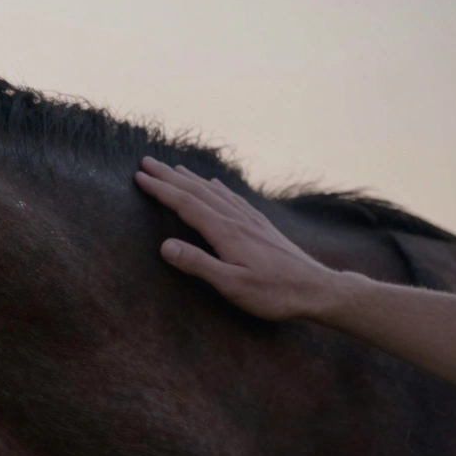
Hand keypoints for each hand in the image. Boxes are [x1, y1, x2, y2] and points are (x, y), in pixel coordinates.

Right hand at [134, 157, 341, 320]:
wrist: (317, 289)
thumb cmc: (273, 293)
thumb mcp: (231, 285)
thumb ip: (198, 264)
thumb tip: (164, 245)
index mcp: (225, 232)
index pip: (185, 204)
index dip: (160, 189)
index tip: (139, 177)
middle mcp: (237, 219)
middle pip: (197, 191)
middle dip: (169, 176)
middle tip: (147, 161)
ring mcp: (250, 220)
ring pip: (214, 191)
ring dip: (191, 178)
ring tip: (175, 168)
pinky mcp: (261, 225)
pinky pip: (233, 198)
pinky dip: (217, 187)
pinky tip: (215, 184)